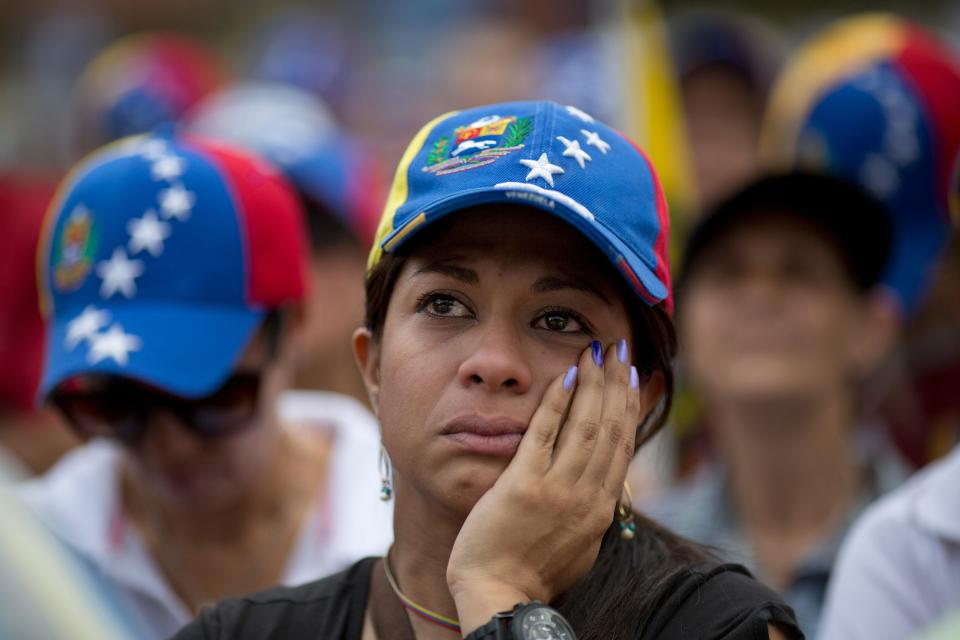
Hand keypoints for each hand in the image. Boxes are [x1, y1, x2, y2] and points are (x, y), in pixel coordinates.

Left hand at [447, 339, 646, 634]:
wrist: (499, 594)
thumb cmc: (532, 573)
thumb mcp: (579, 545)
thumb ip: (592, 512)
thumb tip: (605, 488)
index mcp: (600, 509)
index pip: (622, 446)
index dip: (630, 407)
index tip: (635, 377)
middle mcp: (587, 496)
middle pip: (610, 429)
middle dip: (616, 385)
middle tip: (619, 350)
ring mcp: (557, 490)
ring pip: (585, 426)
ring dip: (593, 384)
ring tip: (596, 351)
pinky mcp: (524, 485)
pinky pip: (544, 434)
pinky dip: (557, 402)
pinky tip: (565, 375)